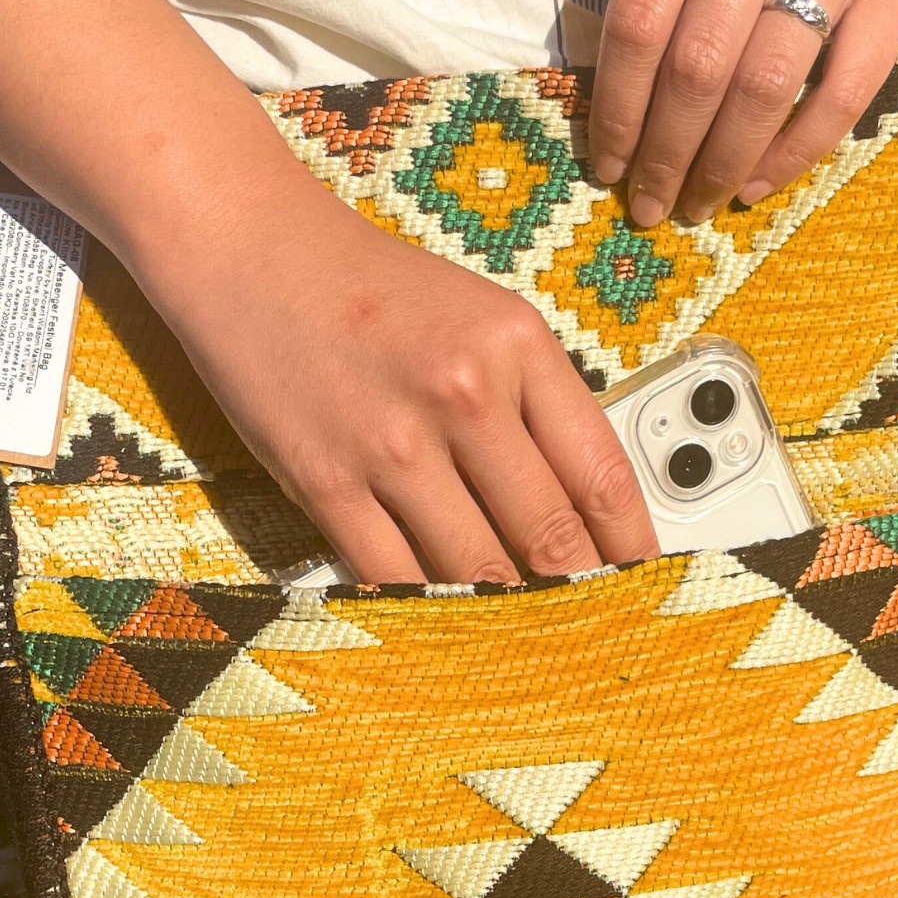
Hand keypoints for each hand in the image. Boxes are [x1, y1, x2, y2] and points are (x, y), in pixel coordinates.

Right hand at [151, 179, 658, 587]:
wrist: (251, 251)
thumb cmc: (374, 292)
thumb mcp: (483, 319)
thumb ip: (539, 403)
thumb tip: (586, 509)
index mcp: (518, 346)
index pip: (602, 475)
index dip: (634, 549)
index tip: (647, 586)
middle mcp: (464, 393)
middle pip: (550, 535)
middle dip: (581, 598)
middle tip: (598, 637)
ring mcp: (393, 444)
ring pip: (478, 569)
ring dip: (509, 616)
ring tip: (531, 646)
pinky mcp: (327, 483)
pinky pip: (395, 577)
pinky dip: (429, 610)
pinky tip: (451, 629)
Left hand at [588, 0, 897, 226]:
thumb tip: (622, 80)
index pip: (642, 19)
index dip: (617, 106)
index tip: (608, 162)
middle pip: (698, 63)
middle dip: (666, 153)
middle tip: (650, 205)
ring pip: (765, 85)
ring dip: (722, 163)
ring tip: (696, 205)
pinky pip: (844, 92)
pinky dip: (795, 152)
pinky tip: (757, 186)